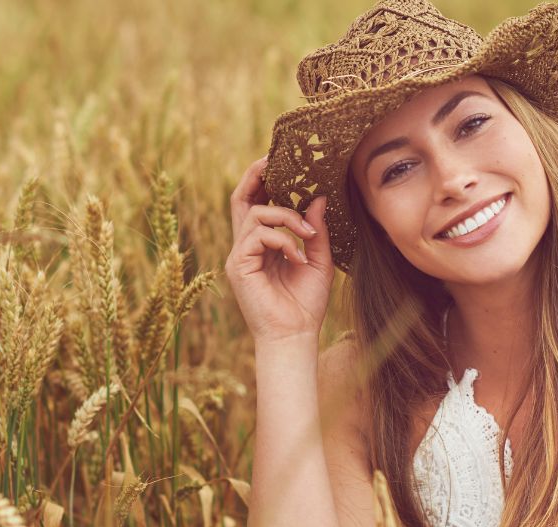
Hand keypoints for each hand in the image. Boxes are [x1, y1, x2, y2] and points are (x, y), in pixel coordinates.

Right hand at [224, 156, 333, 343]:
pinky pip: (257, 235)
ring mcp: (239, 255)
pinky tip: (298, 258)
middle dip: (255, 175)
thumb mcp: (319, 260)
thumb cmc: (306, 304)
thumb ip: (316, 230)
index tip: (282, 162)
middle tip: (273, 159)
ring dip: (287, 217)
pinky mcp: (239, 265)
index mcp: (263, 244)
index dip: (264, 180)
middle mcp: (246, 246)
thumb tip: (318, 198)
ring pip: (256, 214)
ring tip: (308, 236)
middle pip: (241, 198)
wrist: (295, 336)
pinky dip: (283, 241)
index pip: (257, 203)